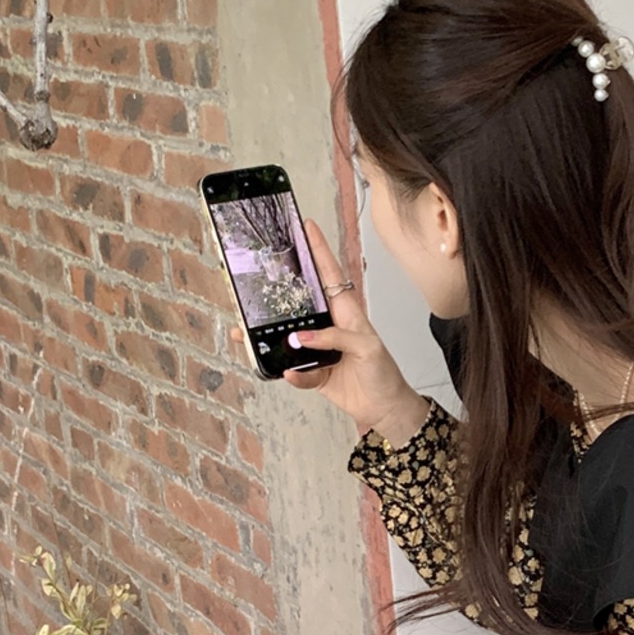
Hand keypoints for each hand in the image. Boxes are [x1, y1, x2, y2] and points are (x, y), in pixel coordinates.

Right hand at [229, 217, 426, 440]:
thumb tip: (304, 337)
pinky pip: (294, 371)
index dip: (319, 251)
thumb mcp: (367, 348)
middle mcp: (329, 326)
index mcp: (347, 312)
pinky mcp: (313, 372)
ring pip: (287, 339)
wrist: (383, 407)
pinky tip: (291, 374)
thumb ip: (337, 337)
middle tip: (259, 275)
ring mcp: (319, 349)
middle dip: (280, 291)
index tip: (307, 227)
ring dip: (270, 339)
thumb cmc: (383, 373)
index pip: (330, 275)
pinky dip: (293, 374)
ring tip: (249, 333)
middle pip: (299, 303)